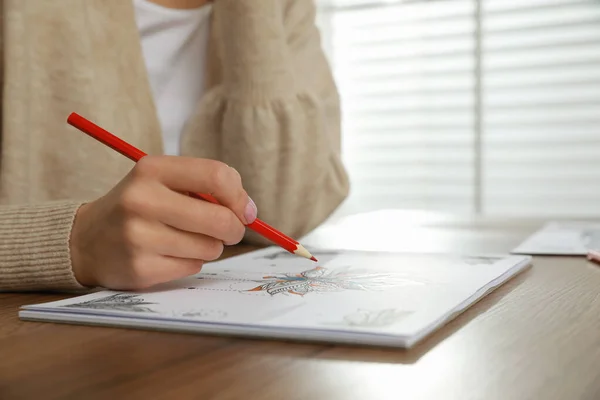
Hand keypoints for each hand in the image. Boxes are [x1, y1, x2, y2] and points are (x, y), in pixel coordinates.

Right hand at [69, 156, 256, 289]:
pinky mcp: (140, 269)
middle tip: (228, 231)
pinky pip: (193, 267)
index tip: (244, 210)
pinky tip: (167, 254)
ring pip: (210, 247)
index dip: (240, 196)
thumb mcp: (163, 180)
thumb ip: (206, 186)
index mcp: (151, 169)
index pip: (218, 176)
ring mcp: (139, 237)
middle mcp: (142, 200)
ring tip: (184, 239)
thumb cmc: (140, 206)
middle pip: (220, 219)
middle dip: (234, 228)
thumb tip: (248, 211)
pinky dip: (190, 262)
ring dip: (209, 246)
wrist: (86, 240)